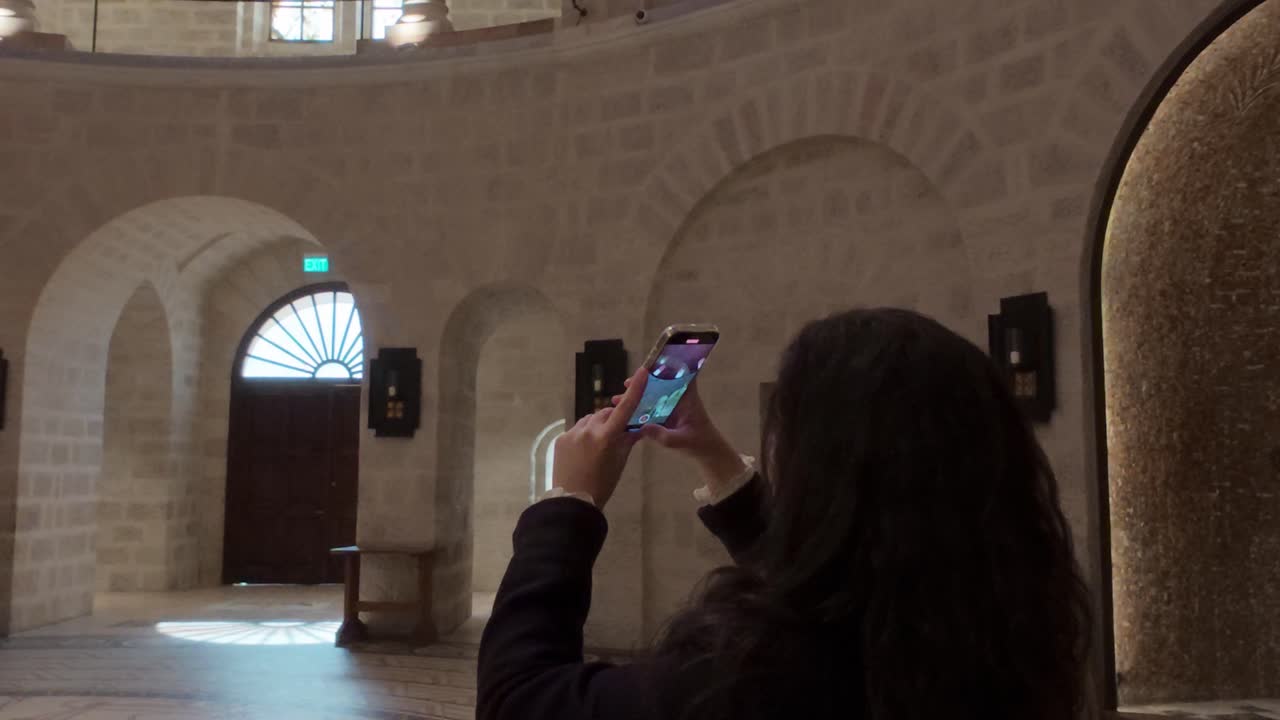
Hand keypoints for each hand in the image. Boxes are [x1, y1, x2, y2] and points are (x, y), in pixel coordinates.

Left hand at [552, 367, 647, 508]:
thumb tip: (634, 428)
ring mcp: (572, 433)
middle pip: (606, 414)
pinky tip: (584, 452)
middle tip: (616, 435)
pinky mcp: (561, 438)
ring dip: (597, 426)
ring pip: (590, 420)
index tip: (642, 373)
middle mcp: (588, 430)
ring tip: (597, 446)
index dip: (635, 390)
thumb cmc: (602, 485)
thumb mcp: (619, 463)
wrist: (572, 501)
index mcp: (606, 437)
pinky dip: (584, 435)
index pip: (625, 409)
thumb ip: (626, 441)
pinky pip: (577, 430)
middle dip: (613, 419)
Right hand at [612, 376, 745, 489]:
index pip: (682, 373)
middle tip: (626, 384)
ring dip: (637, 396)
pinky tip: (623, 414)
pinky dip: (638, 409)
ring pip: (652, 395)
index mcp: (687, 397)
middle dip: (642, 382)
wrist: (707, 453)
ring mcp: (671, 407)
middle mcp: (678, 398)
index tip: (650, 365)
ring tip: (617, 399)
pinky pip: (651, 408)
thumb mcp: (681, 441)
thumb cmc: (700, 443)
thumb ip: (664, 436)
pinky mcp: (666, 416)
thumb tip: (642, 427)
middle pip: (660, 382)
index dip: (669, 364)